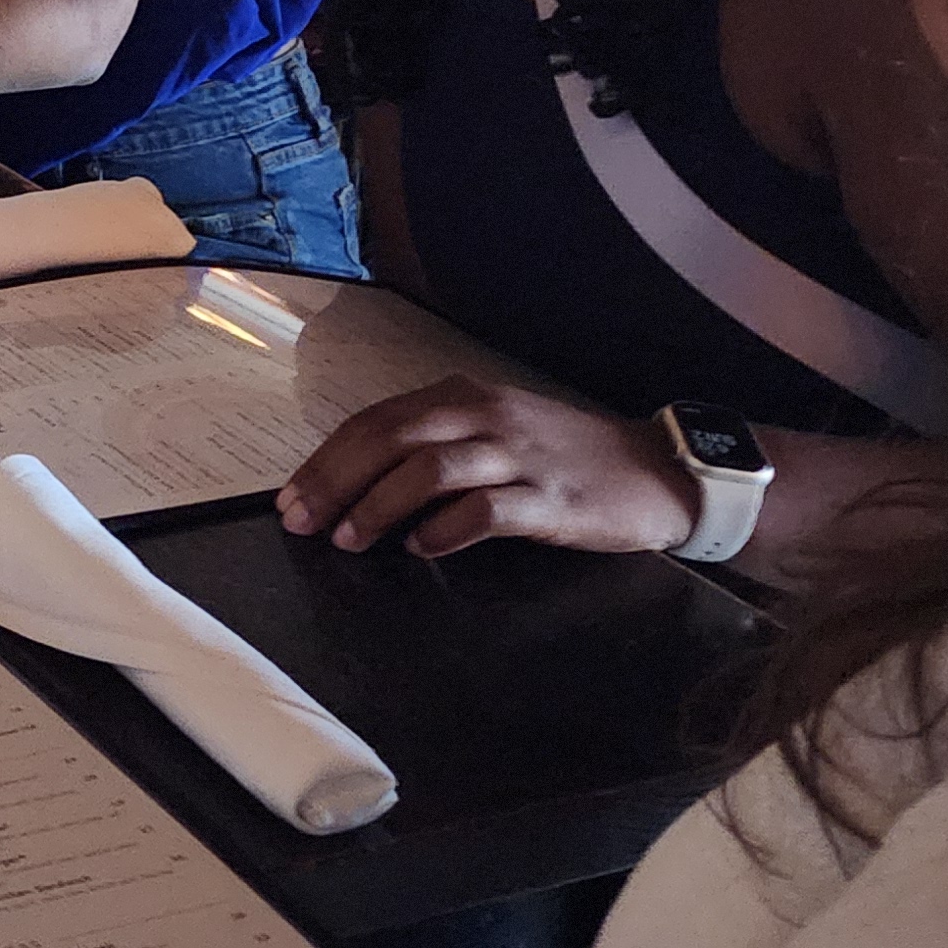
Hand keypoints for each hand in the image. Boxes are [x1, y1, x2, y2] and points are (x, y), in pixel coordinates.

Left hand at [275, 375, 698, 560]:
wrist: (656, 471)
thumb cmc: (564, 457)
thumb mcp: (494, 432)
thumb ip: (436, 446)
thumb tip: (359, 485)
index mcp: (462, 397)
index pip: (376, 420)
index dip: (326, 459)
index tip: (291, 497)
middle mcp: (485, 416)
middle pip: (390, 438)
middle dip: (335, 480)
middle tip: (300, 522)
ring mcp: (518, 455)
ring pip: (429, 469)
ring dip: (379, 505)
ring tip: (349, 540)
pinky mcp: (550, 498)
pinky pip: (485, 510)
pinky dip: (444, 530)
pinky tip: (422, 549)